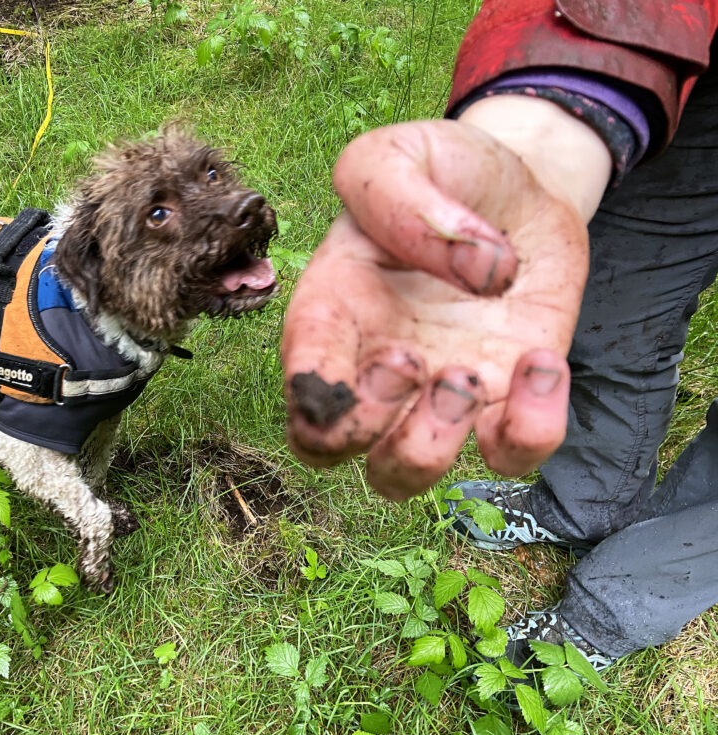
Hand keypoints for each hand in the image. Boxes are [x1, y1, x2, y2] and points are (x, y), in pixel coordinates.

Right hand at [282, 106, 609, 498]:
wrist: (519, 189)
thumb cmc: (445, 172)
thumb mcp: (401, 151)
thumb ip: (398, 194)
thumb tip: (475, 274)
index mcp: (331, 310)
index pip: (299, 391)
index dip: (324, 399)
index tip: (385, 349)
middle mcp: (370, 365)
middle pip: (327, 453)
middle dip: (367, 426)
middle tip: (413, 359)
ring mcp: (433, 393)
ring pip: (400, 476)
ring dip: (430, 446)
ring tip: (469, 377)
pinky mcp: (504, 401)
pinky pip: (509, 457)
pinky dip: (530, 431)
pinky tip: (543, 364)